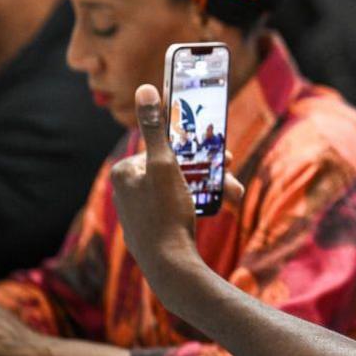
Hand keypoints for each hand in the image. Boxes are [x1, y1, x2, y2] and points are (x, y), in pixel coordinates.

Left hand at [109, 86, 244, 275]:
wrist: (170, 266)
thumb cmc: (165, 213)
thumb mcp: (165, 165)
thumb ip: (155, 127)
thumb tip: (145, 89)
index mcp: (124, 172)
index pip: (161, 148)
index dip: (190, 147)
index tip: (215, 149)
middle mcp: (125, 191)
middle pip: (172, 168)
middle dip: (204, 167)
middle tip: (228, 166)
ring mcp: (137, 212)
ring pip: (178, 188)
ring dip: (207, 186)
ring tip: (232, 191)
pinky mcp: (150, 230)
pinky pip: (176, 208)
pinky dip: (197, 204)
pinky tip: (215, 207)